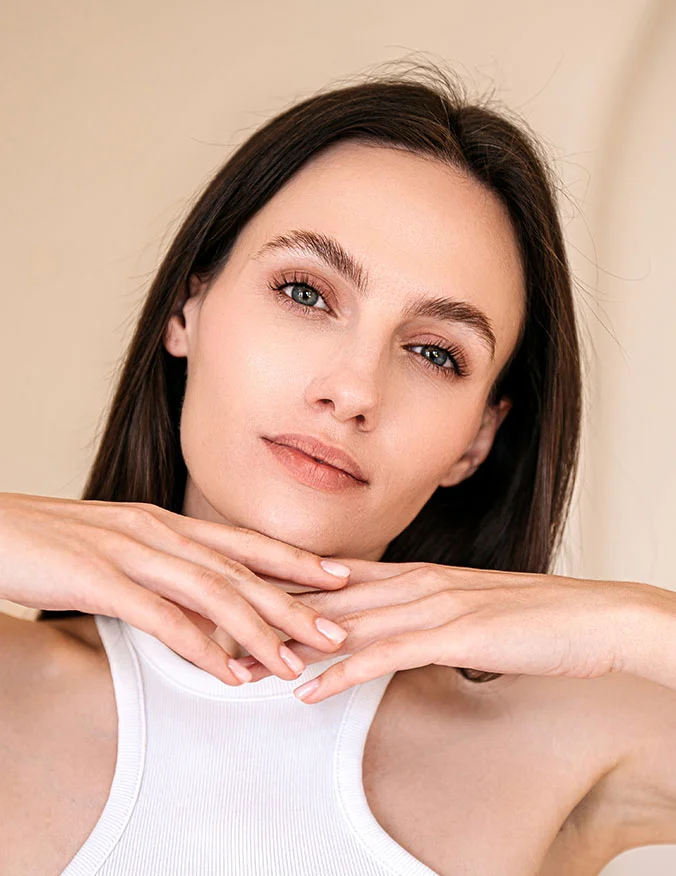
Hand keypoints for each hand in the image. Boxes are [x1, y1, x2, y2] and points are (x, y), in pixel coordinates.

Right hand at [0, 492, 349, 685]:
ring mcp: (130, 552)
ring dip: (257, 631)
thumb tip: (196, 605)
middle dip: (293, 601)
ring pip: (211, 592)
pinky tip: (228, 673)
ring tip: (293, 664)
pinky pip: (161, 617)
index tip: (339, 577)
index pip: (242, 542)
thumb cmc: (51, 543)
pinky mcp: (99, 579)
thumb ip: (159, 570)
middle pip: (240, 569)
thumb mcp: (117, 549)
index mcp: (164, 523)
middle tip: (337, 629)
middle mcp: (157, 532)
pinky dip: (200, 647)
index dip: (294, 560)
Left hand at [237, 558, 667, 702]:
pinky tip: (308, 689)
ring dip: (293, 643)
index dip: (287, 589)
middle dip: (273, 615)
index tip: (243, 602)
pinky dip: (343, 671)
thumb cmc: (530, 617)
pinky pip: (386, 654)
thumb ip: (424, 614)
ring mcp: (433, 604)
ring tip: (244, 663)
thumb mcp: (465, 609)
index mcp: (416, 574)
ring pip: (347, 623)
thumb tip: (390, 630)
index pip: (336, 580)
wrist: (591, 616)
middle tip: (222, 630)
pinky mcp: (453, 632)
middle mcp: (416, 582)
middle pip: (328, 598)